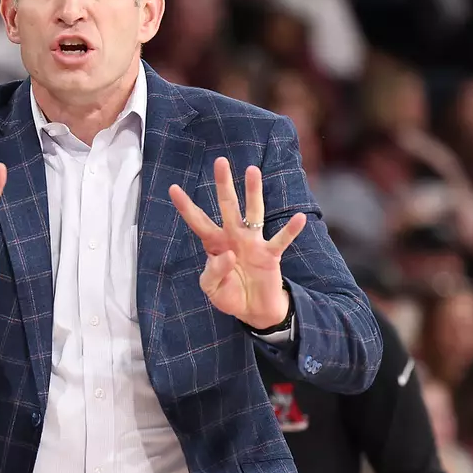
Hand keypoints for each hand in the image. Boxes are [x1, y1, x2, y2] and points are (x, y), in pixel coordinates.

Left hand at [168, 158, 304, 330]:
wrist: (254, 310)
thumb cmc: (230, 296)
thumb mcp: (211, 289)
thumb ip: (213, 273)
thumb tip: (227, 255)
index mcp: (215, 244)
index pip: (198, 221)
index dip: (186, 207)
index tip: (173, 188)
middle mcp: (233, 237)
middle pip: (227, 206)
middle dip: (223, 184)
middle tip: (220, 161)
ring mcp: (253, 243)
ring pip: (253, 212)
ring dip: (253, 192)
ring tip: (252, 171)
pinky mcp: (270, 254)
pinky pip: (281, 239)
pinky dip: (291, 230)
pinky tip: (299, 218)